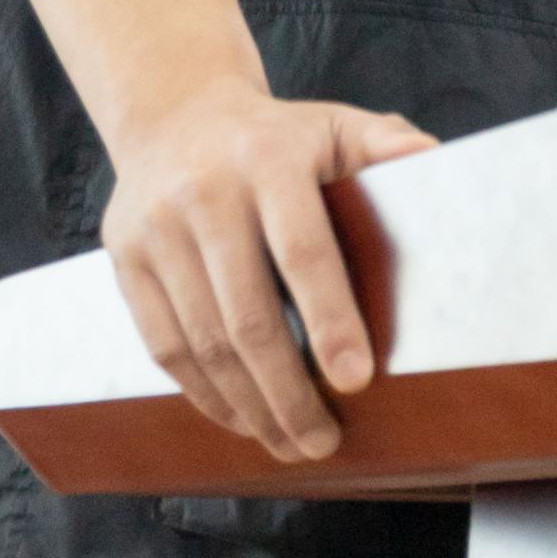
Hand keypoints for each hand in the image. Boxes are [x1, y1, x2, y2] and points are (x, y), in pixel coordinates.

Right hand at [100, 79, 437, 461]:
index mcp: (268, 160)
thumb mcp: (332, 125)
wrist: (175, 115)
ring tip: (290, 442)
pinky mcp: (125, 261)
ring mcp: (157, 230)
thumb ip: (382, 143)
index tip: (357, 378)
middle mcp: (206, 194)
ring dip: (249, 405)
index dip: (330, 320)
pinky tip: (241, 417)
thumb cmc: (275, 137)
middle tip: (323, 440)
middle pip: (247, 316)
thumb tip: (431, 158)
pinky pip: (164, 345)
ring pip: (203, 342)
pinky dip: (204, 393)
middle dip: (288, 391)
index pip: (301, 252)